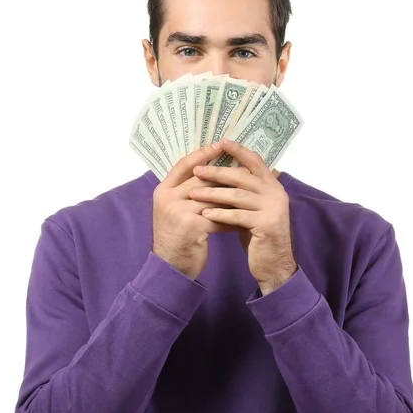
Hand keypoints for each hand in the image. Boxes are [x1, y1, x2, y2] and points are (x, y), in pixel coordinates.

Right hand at [152, 143, 238, 280]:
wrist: (169, 267)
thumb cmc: (176, 238)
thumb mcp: (174, 211)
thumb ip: (185, 193)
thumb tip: (211, 173)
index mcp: (162, 190)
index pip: (184, 164)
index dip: (202, 154)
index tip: (219, 144)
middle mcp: (167, 198)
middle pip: (201, 177)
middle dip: (224, 173)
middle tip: (244, 168)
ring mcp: (178, 211)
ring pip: (212, 196)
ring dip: (232, 195)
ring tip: (250, 192)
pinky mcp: (191, 226)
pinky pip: (218, 217)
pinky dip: (231, 218)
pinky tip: (244, 219)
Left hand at [189, 138, 297, 294]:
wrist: (274, 264)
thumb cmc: (258, 235)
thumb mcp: (252, 209)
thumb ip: (243, 192)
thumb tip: (219, 173)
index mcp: (273, 185)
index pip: (255, 161)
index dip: (238, 150)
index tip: (220, 142)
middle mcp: (276, 192)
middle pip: (242, 176)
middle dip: (217, 172)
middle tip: (196, 171)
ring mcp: (273, 208)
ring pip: (238, 195)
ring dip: (213, 193)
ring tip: (193, 194)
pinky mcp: (267, 224)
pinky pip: (238, 215)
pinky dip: (220, 214)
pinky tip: (205, 214)